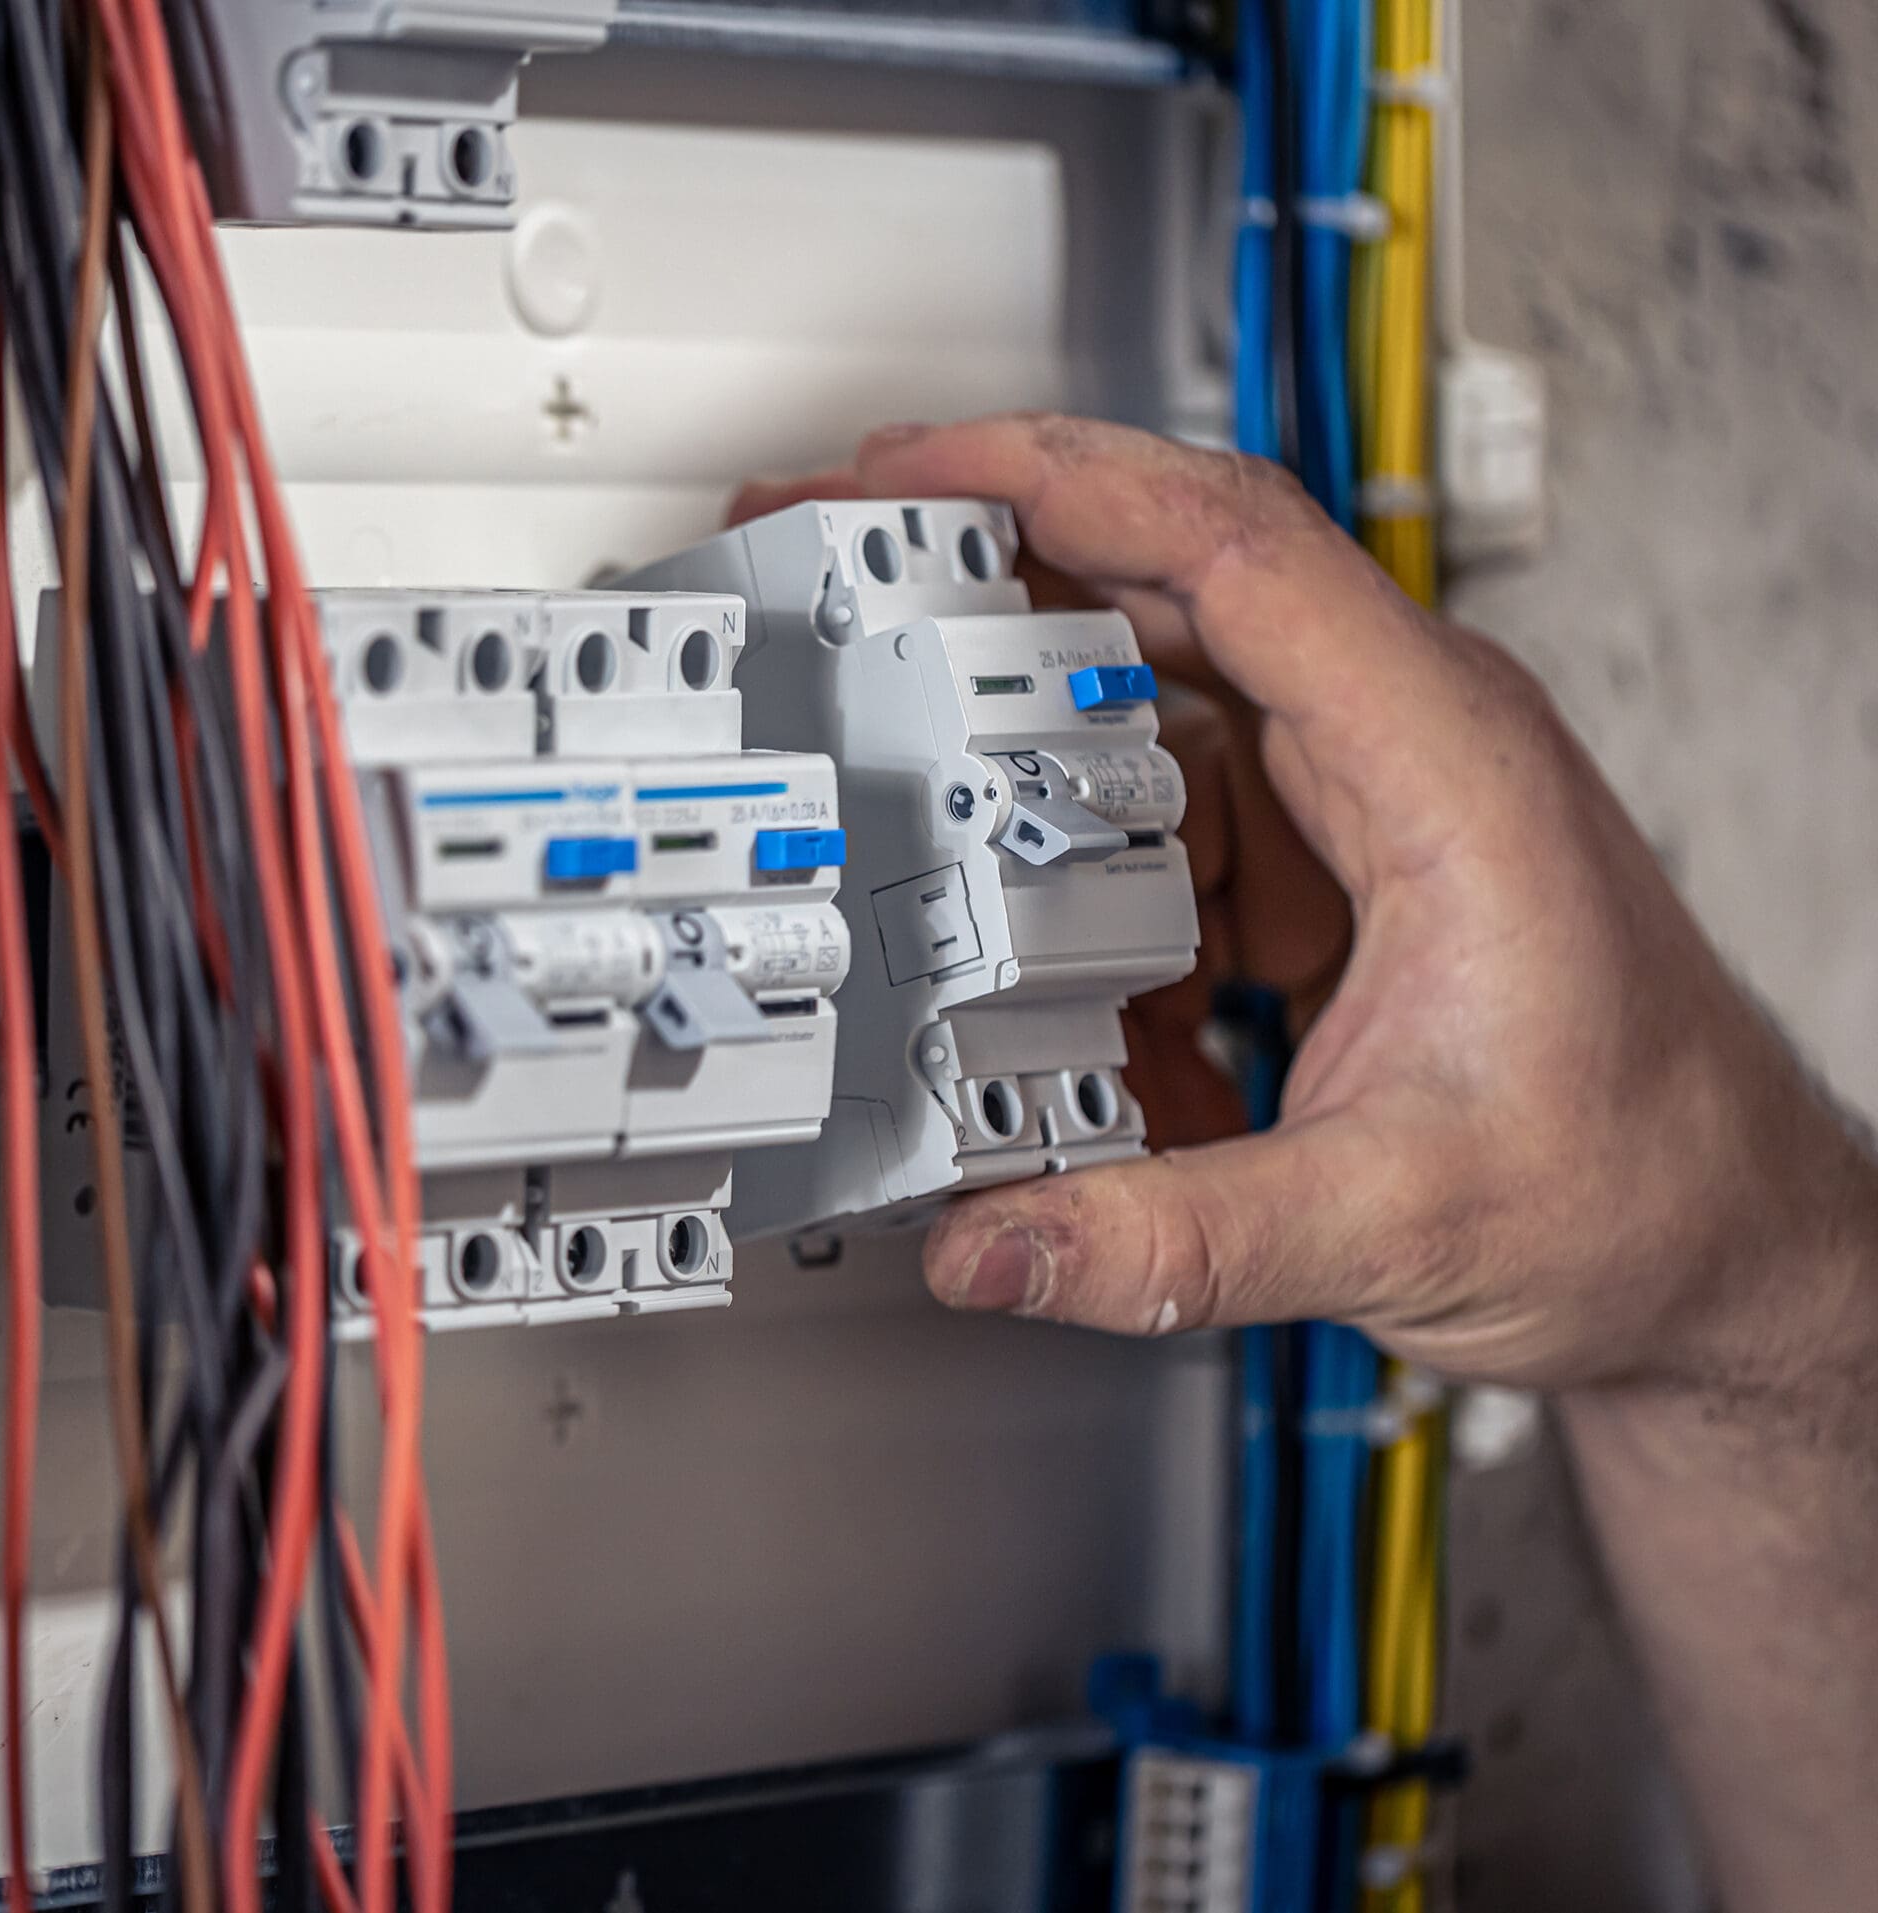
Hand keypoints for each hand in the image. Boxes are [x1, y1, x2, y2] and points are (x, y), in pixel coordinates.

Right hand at [747, 416, 1877, 1395]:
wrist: (1729, 1255)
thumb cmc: (1649, 1189)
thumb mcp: (1394, 1220)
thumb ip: (1173, 1236)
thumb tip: (995, 1240)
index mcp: (1442, 762)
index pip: (1229, 544)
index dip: (1055, 481)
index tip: (909, 470)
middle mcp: (1397, 747)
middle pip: (1159, 590)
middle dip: (985, 573)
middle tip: (838, 565)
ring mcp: (1355, 803)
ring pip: (1143, 720)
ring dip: (1025, 764)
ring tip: (920, 826)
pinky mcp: (1321, 872)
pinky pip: (1162, 831)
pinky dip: (1085, 890)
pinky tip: (1058, 983)